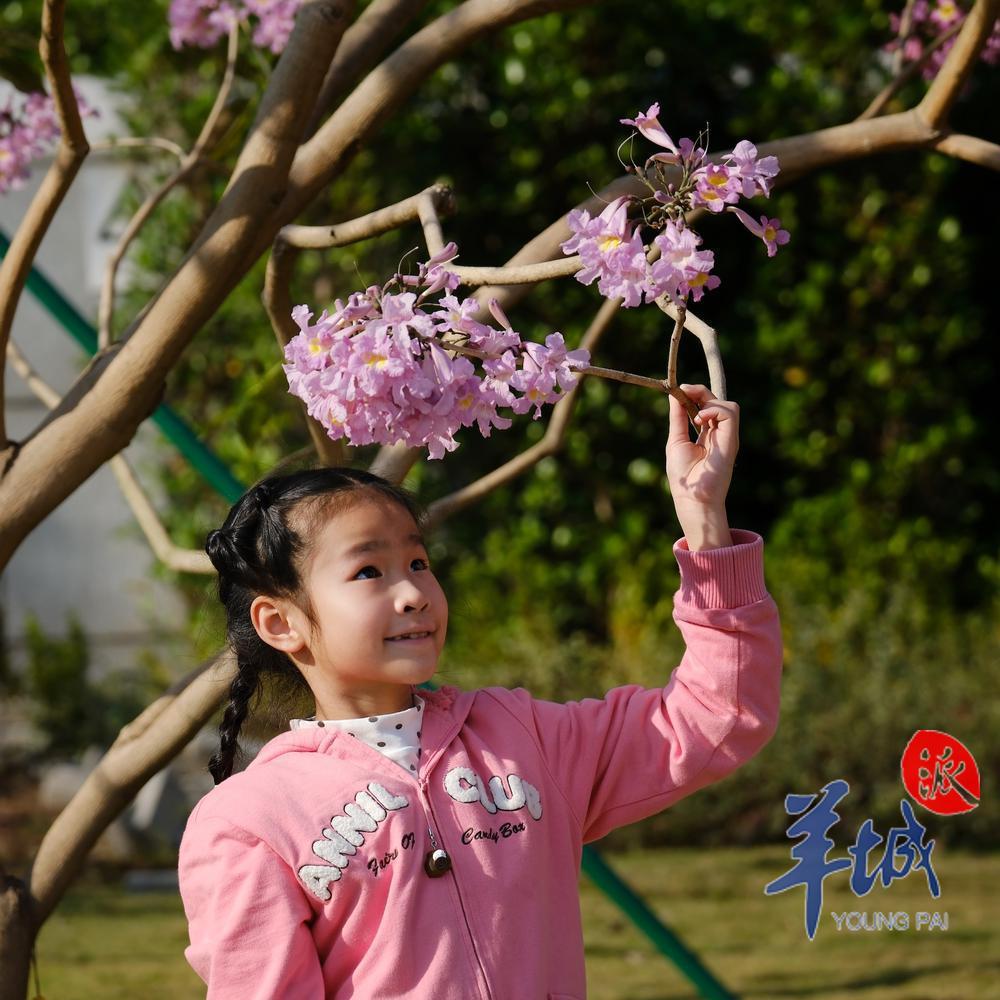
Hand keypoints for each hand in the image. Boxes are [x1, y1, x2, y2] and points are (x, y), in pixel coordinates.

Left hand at [666, 384, 738, 547]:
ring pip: (728, 405)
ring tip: (693, 415)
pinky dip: (714, 409)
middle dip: (699, 391)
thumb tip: (675, 393)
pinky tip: (699, 420)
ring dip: (708, 400)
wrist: (692, 497)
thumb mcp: (676, 439)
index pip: (707, 406)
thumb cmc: (684, 475)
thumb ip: (677, 417)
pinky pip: (731, 413)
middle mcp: (720, 434)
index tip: (680, 390)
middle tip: (683, 391)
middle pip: (717, 401)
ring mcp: (727, 437)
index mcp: (707, 434)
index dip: (696, 394)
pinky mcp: (732, 440)